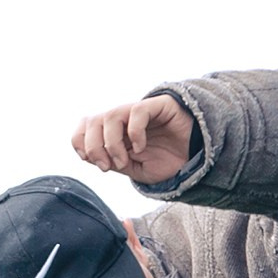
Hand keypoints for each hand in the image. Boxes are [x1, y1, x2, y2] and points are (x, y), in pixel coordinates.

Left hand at [71, 94, 194, 185]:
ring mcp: (139, 112)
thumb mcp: (136, 171)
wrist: (196, 160)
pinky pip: (137, 112)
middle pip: (93, 120)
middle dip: (93, 146)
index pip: (85, 126)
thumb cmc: (167, 163)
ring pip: (111, 115)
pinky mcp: (157, 106)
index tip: (92, 161)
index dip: (80, 141)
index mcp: (115, 133)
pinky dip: (134, 133)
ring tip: (124, 161)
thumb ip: (115, 162)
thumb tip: (92, 156)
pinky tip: (141, 148)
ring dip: (111, 143)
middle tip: (106, 167)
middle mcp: (124, 120)